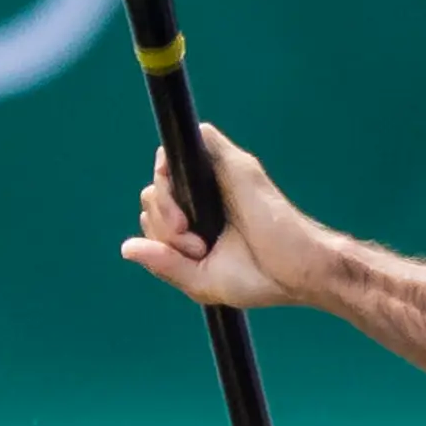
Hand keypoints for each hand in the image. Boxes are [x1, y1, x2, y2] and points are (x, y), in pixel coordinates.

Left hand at [121, 124, 334, 308]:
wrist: (298, 268)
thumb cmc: (260, 277)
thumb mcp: (201, 280)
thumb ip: (164, 263)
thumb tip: (127, 247)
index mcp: (198, 220)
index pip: (155, 216)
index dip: (160, 237)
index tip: (190, 258)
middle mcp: (204, 194)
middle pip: (153, 196)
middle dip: (163, 228)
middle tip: (196, 249)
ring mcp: (217, 175)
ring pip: (163, 173)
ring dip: (167, 212)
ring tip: (196, 241)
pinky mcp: (231, 162)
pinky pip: (192, 145)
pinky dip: (179, 177)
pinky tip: (189, 217)